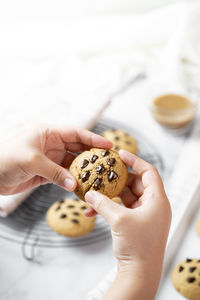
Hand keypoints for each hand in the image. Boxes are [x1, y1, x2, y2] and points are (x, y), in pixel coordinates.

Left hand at [0, 125, 111, 194]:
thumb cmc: (6, 159)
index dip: (93, 138)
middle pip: (77, 147)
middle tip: (108, 162)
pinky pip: (64, 176)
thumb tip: (74, 184)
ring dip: (83, 170)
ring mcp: (50, 159)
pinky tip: (82, 186)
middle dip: (92, 155)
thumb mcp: (33, 161)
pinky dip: (72, 182)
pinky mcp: (47, 173)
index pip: (76, 133)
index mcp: (48, 133)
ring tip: (98, 177)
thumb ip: (55, 172)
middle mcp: (51, 144)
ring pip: (72, 164)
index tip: (108, 145)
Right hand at [85, 150, 170, 299]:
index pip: (148, 172)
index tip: (120, 154)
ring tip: (92, 195)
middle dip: (115, 180)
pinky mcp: (135, 223)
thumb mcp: (118, 219)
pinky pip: (120, 209)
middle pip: (134, 183)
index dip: (135, 161)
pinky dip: (107, 209)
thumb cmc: (138, 246)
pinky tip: (91, 212)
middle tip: (101, 173)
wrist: (139, 274)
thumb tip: (89, 193)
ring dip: (108, 196)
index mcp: (157, 200)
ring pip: (125, 197)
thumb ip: (102, 203)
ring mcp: (144, 215)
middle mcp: (153, 205)